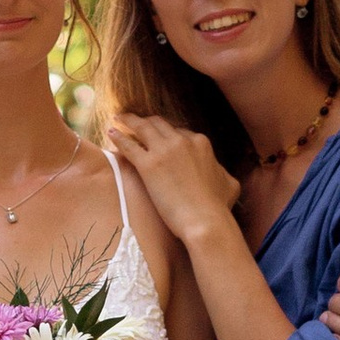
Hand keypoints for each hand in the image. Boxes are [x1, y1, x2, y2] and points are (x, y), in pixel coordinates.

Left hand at [107, 111, 241, 241]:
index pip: (180, 132)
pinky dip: (119, 137)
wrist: (205, 221)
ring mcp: (164, 151)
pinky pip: (129, 145)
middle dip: (147, 121)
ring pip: (143, 127)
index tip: (159, 136)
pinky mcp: (148, 165)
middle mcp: (182, 141)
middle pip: (160, 124)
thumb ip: (221, 172)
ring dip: (129, 120)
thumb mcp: (229, 183)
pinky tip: (111, 133)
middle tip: (136, 122)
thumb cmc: (217, 207)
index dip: (168, 134)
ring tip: (119, 118)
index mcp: (201, 143)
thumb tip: (220, 172)